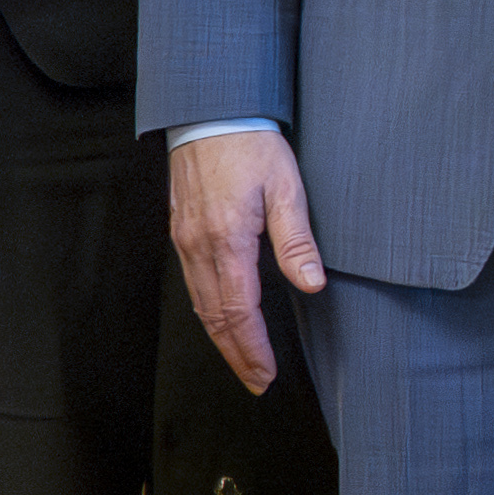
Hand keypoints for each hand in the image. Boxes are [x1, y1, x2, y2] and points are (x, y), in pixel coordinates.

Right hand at [168, 130, 322, 394]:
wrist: (211, 112)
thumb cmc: (252, 146)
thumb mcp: (287, 188)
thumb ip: (298, 240)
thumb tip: (311, 284)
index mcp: (227, 240)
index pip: (239, 311)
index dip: (252, 348)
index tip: (266, 374)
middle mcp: (199, 246)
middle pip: (215, 317)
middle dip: (236, 354)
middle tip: (256, 382)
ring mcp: (185, 241)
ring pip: (200, 304)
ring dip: (221, 338)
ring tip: (242, 362)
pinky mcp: (181, 233)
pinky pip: (192, 284)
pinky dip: (208, 311)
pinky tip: (221, 321)